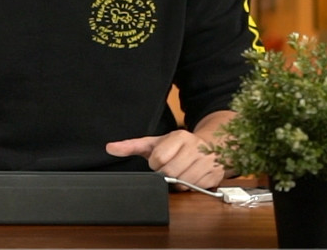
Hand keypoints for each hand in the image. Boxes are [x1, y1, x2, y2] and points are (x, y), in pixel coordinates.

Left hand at [105, 131, 228, 190]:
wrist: (211, 145)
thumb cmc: (179, 146)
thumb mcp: (156, 143)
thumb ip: (132, 146)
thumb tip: (110, 147)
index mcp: (180, 137)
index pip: (158, 158)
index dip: (155, 164)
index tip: (159, 161)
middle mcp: (195, 147)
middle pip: (171, 172)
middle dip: (166, 175)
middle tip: (168, 169)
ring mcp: (207, 161)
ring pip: (184, 182)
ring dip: (178, 182)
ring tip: (180, 172)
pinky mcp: (215, 174)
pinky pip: (197, 188)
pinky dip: (191, 186)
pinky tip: (192, 176)